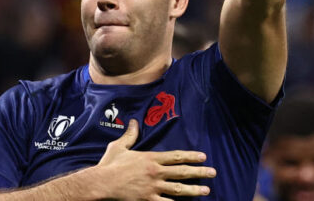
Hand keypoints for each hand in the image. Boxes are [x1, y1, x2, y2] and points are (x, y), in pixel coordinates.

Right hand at [95, 119, 215, 199]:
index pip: (175, 156)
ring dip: (194, 190)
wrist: (101, 183)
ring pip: (178, 189)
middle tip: (213, 173)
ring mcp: (152, 188)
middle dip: (199, 172)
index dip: (191, 156)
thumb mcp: (119, 147)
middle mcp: (155, 172)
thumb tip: (133, 121)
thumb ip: (130, 135)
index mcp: (150, 158)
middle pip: (181, 172)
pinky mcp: (147, 200)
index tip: (203, 157)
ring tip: (206, 190)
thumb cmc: (109, 165)